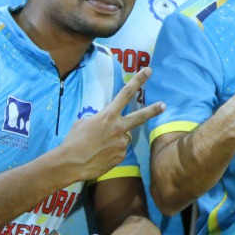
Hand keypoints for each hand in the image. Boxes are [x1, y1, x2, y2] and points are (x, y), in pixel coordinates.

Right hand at [54, 68, 164, 182]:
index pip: (126, 93)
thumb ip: (98, 120)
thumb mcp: (83, 122)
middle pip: (140, 116)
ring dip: (115, 139)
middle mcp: (119, 127)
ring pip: (123, 137)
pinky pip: (119, 150)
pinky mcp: (121, 156)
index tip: (148, 71)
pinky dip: (112, 151)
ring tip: (99, 146)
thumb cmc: (73, 140)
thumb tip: (104, 124)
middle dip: (153, 110)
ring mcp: (122, 143)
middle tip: (164, 105)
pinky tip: (100, 155)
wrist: (71, 163)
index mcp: (108, 115)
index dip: (138, 80)